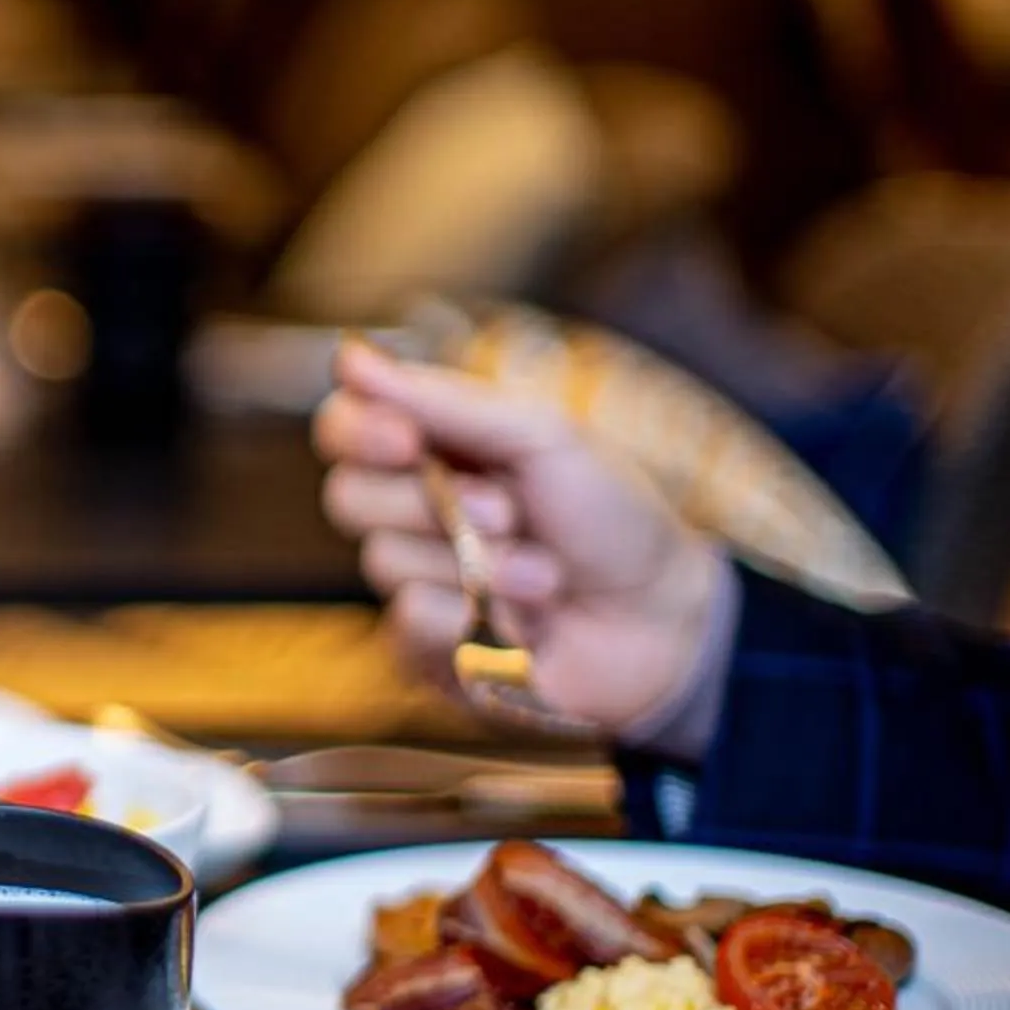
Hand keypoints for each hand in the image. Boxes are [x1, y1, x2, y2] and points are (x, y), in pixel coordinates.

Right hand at [313, 340, 730, 736]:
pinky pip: (404, 625)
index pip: (344, 427)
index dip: (359, 431)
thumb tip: (349, 360)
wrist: (665, 618)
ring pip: (385, 562)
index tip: (406, 441)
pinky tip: (519, 625)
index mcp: (436, 450)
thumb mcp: (540, 437)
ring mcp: (418, 582)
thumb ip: (441, 401)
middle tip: (509, 512)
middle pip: (349, 496)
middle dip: (433, 503)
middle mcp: (415, 513)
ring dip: (478, 564)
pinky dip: (465, 619)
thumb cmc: (613, 518)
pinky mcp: (428, 649)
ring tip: (546, 576)